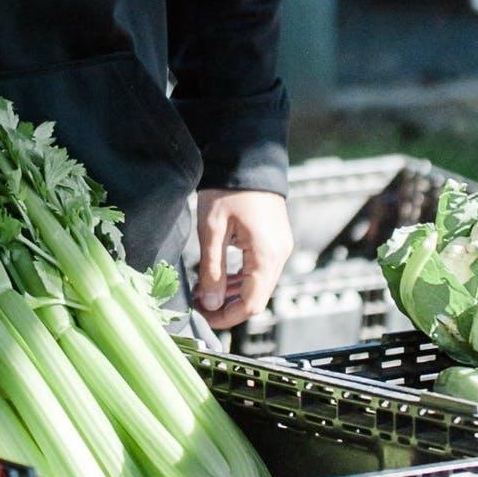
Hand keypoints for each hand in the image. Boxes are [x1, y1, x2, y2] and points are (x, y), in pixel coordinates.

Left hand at [193, 188, 292, 329]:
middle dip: (226, 306)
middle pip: (256, 296)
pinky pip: (258, 268)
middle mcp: (279, 254)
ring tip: (202, 291)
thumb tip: (210, 305)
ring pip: (257, 284)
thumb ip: (212, 270)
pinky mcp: (274, 240)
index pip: (252, 303)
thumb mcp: (212, 231)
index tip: (203, 318)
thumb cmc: (227, 190)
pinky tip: (216, 276)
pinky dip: (239, 277)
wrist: (247, 158)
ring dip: (231, 292)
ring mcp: (279, 247)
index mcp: (267, 255)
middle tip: (197, 305)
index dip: (227, 317)